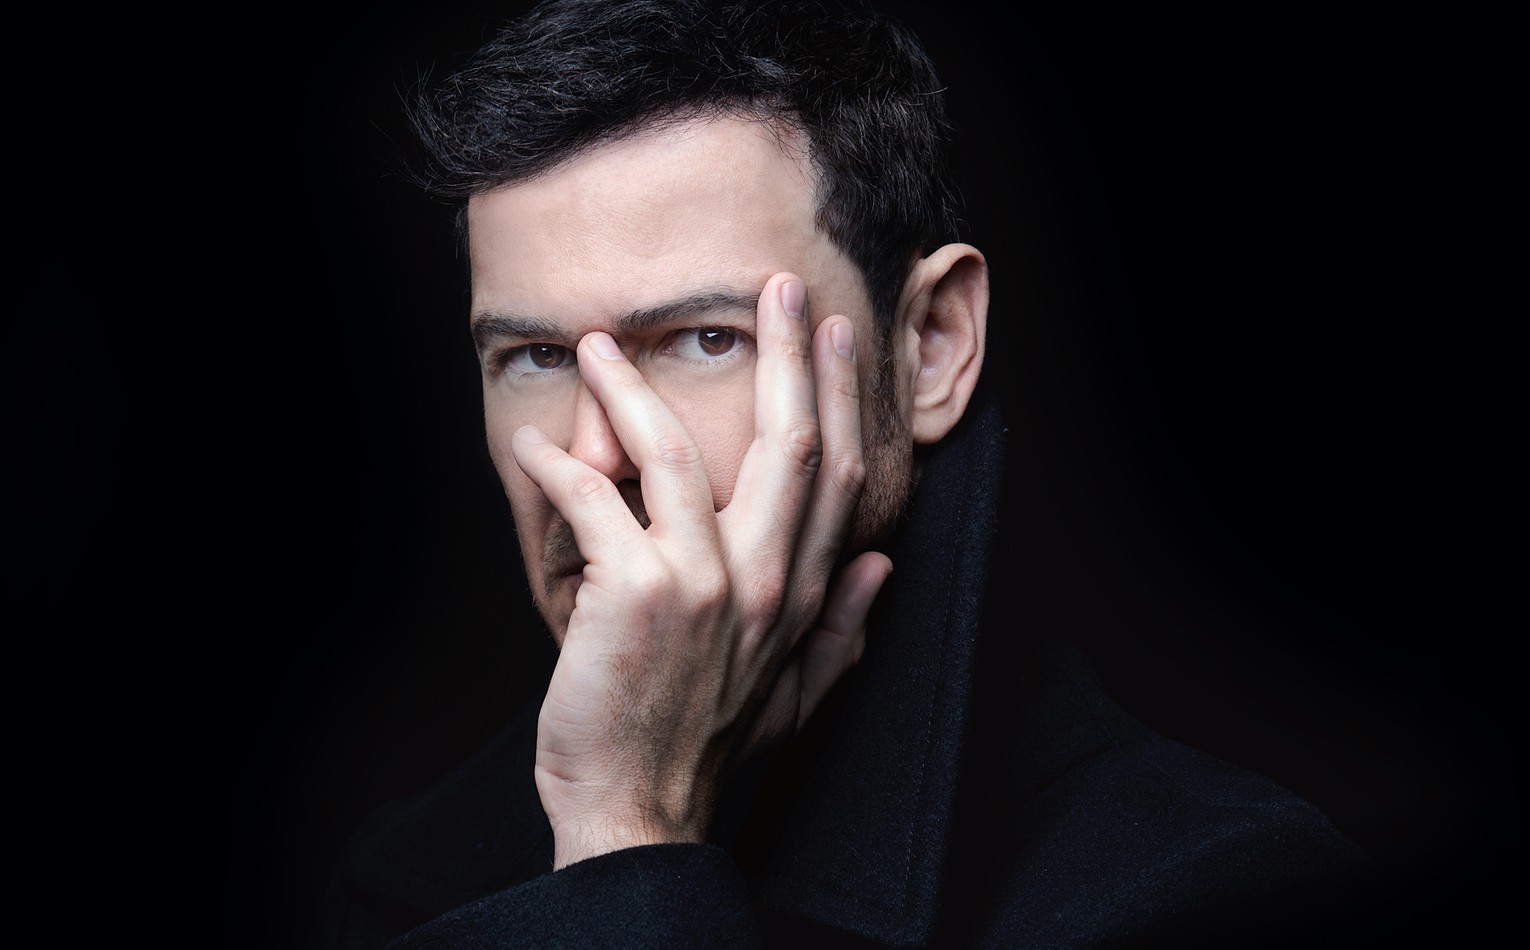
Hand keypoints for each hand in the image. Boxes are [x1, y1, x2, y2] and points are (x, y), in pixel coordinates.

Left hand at [511, 272, 892, 868]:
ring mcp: (701, 584)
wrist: (637, 811)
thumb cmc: (706, 745)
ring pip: (678, 453)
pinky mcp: (633, 594)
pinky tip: (535, 445)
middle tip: (772, 289)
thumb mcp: (796, 697)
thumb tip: (883, 564)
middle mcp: (764, 581)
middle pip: (787, 441)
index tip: (827, 333)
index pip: (835, 475)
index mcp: (801, 596)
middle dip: (782, 353)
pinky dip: (560, 464)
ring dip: (632, 389)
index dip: (835, 395)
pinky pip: (596, 499)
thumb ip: (843, 628)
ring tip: (599, 347)